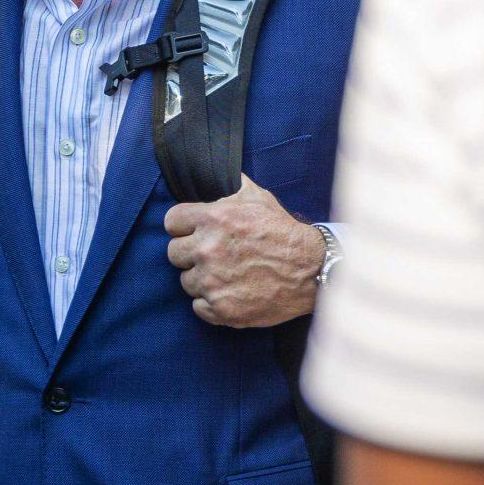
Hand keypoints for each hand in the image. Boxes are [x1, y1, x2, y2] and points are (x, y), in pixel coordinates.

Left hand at [163, 176, 324, 327]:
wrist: (312, 270)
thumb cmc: (284, 232)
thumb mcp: (258, 198)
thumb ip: (231, 187)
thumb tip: (217, 175)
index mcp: (212, 219)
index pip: (171, 222)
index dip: (183, 227)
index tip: (194, 232)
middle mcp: (207, 250)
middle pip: (174, 253)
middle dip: (191, 253)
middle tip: (214, 255)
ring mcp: (212, 282)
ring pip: (186, 281)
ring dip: (202, 279)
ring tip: (227, 275)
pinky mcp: (220, 309)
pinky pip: (198, 307)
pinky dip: (211, 303)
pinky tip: (231, 293)